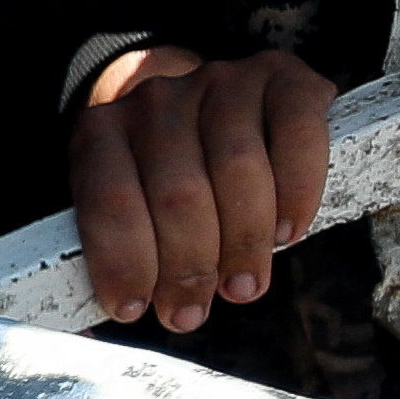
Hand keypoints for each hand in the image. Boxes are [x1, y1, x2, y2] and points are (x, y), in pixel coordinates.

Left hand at [71, 42, 329, 331]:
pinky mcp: (281, 77)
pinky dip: (297, 192)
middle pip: (177, 192)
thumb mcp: (126, 201)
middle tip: (193, 311)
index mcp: (102, 130)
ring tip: (243, 287)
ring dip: (243, 241)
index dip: (123, 260)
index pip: (109, 199)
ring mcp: (219, 82)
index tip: (134, 309)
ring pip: (237, 169)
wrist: (204, 101)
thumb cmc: (161, 174)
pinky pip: (297, 136)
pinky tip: (288, 232)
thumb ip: (118, 245)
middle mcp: (157, 98)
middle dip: (187, 265)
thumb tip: (109, 321)